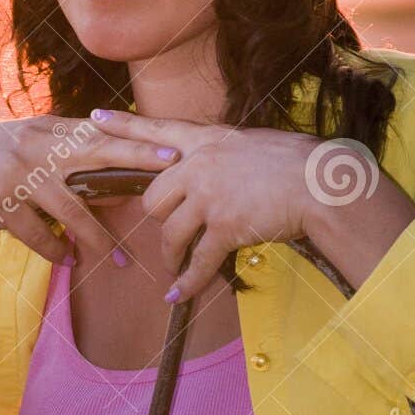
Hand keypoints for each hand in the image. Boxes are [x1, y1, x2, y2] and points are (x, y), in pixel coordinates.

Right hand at [0, 115, 180, 266]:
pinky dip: (54, 249)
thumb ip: (65, 159)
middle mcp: (36, 147)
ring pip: (71, 209)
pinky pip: (38, 234)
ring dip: (97, 238)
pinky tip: (65, 258)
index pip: (101, 132)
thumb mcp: (25, 147)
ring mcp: (17, 175)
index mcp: (46, 130)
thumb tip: (114, 186)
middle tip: (169, 178)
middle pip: (97, 153)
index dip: (138, 140)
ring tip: (118, 260)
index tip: (174, 148)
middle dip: (136, 162)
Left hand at [88, 107, 414, 300]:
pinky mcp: (224, 226)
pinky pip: (197, 261)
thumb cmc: (298, 164)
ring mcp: (210, 196)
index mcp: (208, 140)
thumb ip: (223, 157)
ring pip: (170, 232)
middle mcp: (201, 165)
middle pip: (153, 197)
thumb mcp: (252, 146)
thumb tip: (212, 172)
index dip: (121, 126)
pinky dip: (187, 282)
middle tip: (171, 234)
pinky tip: (177, 295)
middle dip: (160, 220)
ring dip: (172, 254)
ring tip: (175, 266)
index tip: (93, 118)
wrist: (321, 183)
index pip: (155, 130)